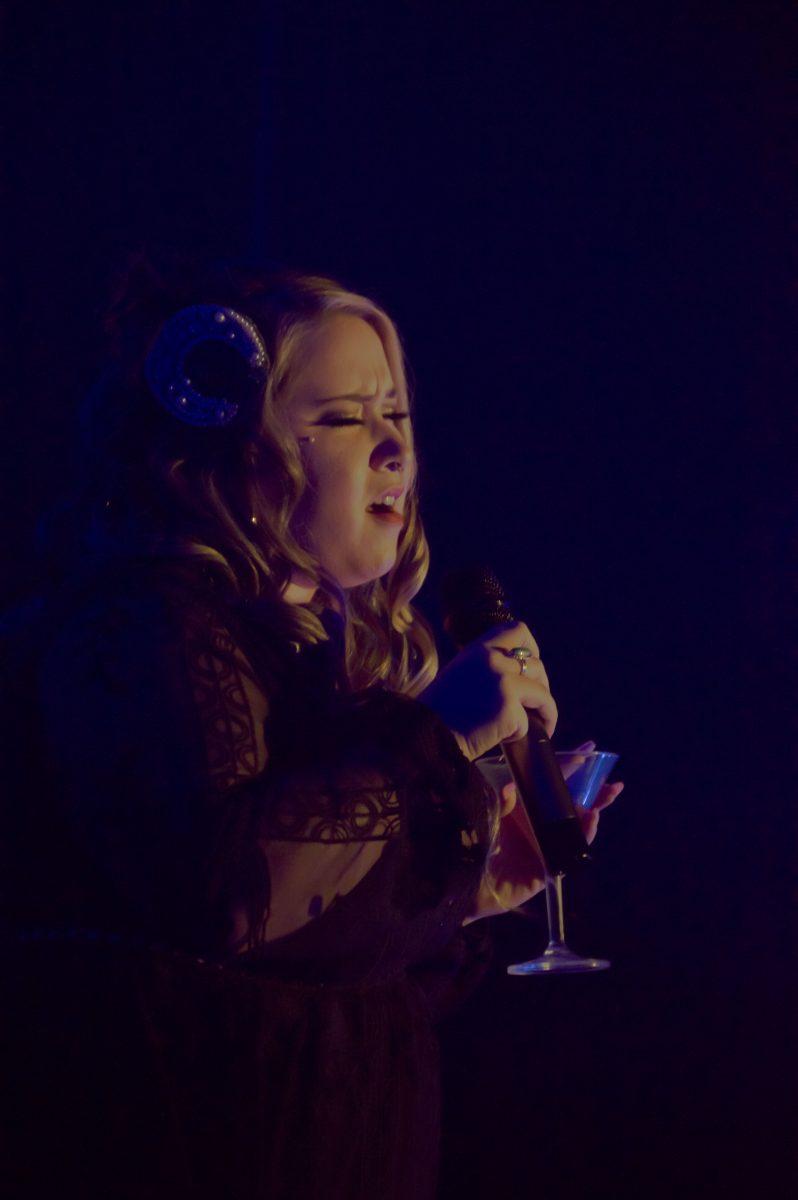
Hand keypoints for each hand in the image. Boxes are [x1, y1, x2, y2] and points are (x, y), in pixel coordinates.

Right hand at [419, 621, 557, 762]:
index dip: (532, 649)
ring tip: (539, 726)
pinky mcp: (509, 709)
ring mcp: (504, 683)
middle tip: (536, 706)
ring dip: (545, 712)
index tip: (530, 668)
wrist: (426, 734)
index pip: (518, 631)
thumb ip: (485, 668)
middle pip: (537, 665)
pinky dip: (521, 734)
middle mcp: (494, 660)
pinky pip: (529, 722)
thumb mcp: (460, 673)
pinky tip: (507, 740)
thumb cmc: (439, 711)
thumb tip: (513, 676)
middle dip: (542, 687)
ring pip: (542, 694)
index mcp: (479, 649)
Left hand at [463, 768, 624, 923]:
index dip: (571, 765)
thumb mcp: (486, 814)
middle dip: (596, 792)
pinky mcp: (547, 867)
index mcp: (525, 807)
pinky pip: (571, 850)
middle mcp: (539, 824)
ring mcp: (546, 845)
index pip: (552, 782)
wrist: (462, 880)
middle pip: (573, 804)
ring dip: (595, 809)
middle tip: (614, 781)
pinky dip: (583, 834)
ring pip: (577, 826)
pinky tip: (592, 818)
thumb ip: (500, 801)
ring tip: (607, 795)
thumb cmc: (472, 844)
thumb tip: (511, 787)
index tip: (590, 749)